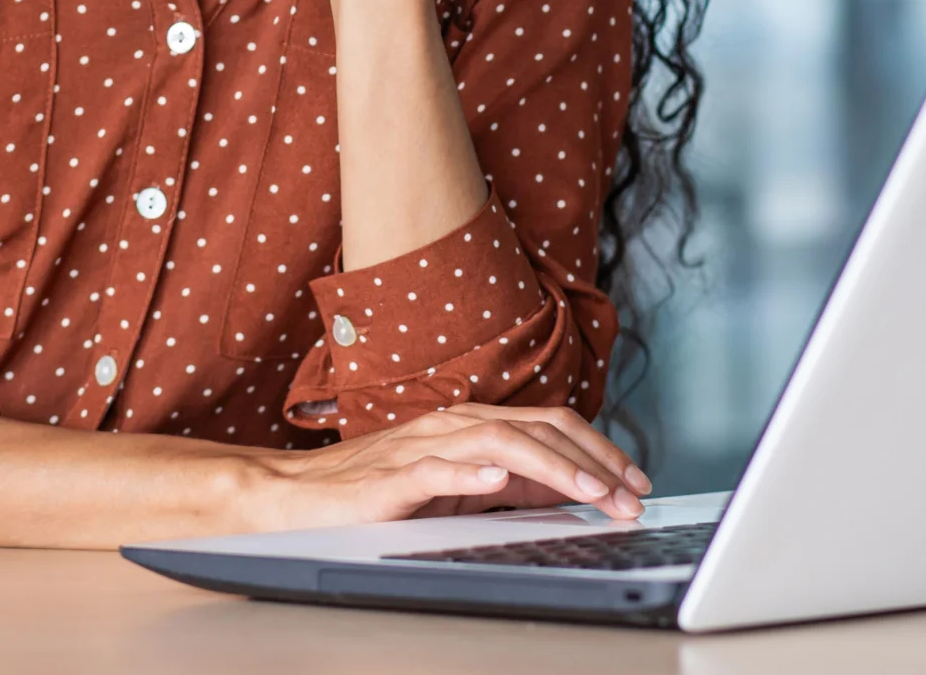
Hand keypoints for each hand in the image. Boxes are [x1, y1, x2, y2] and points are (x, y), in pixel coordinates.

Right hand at [244, 404, 652, 530]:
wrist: (290, 499)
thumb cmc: (372, 496)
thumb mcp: (455, 489)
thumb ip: (506, 485)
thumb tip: (568, 493)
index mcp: (472, 426)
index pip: (551, 426)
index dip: (599, 450)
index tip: (635, 482)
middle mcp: (453, 425)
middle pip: (539, 430)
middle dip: (593, 463)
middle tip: (631, 496)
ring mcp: (422, 447)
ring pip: (500, 442)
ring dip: (553, 467)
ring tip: (590, 491)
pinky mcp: (389, 478)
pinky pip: (435, 469)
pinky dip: (470, 472)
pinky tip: (499, 482)